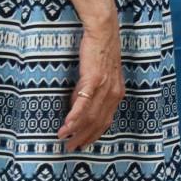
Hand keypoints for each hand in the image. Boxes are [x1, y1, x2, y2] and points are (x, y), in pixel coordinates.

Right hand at [59, 16, 124, 149]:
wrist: (103, 32)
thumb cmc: (100, 52)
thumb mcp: (101, 76)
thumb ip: (92, 92)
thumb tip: (76, 105)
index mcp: (117, 94)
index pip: (105, 122)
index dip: (93, 135)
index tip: (82, 145)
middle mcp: (114, 93)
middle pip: (97, 123)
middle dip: (83, 137)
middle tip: (70, 148)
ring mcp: (105, 87)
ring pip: (90, 115)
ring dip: (75, 130)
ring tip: (63, 138)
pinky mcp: (94, 79)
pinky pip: (83, 103)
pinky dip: (74, 116)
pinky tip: (66, 125)